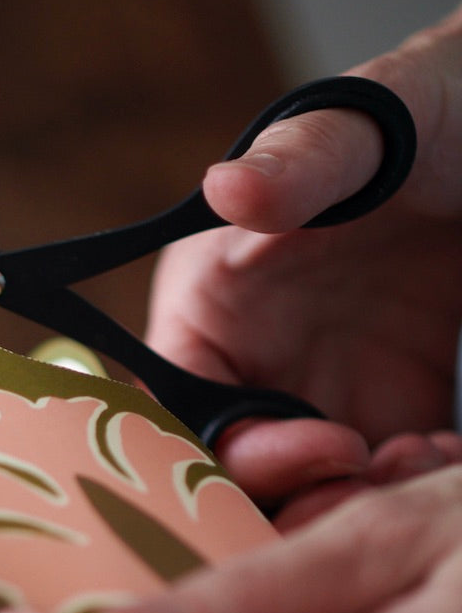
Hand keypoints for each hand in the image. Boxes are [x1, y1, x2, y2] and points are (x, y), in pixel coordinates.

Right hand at [151, 4, 461, 521]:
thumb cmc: (425, 109)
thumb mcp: (363, 128)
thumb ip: (299, 162)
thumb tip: (228, 189)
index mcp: (208, 311)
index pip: (177, 415)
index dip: (229, 452)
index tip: (321, 444)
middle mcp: (251, 366)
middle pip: (233, 476)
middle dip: (294, 496)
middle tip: (367, 471)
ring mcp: (320, 395)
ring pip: (303, 495)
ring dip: (351, 503)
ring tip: (419, 461)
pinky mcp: (386, 411)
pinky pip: (377, 482)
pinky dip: (405, 489)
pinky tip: (445, 456)